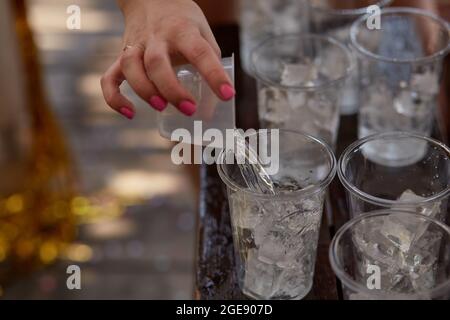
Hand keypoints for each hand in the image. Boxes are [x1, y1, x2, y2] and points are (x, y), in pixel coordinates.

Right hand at [101, 0, 234, 118]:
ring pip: (131, 67)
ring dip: (144, 90)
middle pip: (158, 63)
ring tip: (161, 107)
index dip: (215, 75)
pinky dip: (114, 97)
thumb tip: (210, 110)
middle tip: (189, 109)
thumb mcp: (203, 34)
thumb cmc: (183, 22)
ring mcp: (136, 45)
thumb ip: (210, 66)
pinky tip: (129, 112)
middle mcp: (157, 37)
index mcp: (184, 30)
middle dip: (172, 89)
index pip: (200, 52)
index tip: (227, 94)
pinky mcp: (122, 55)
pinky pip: (110, 77)